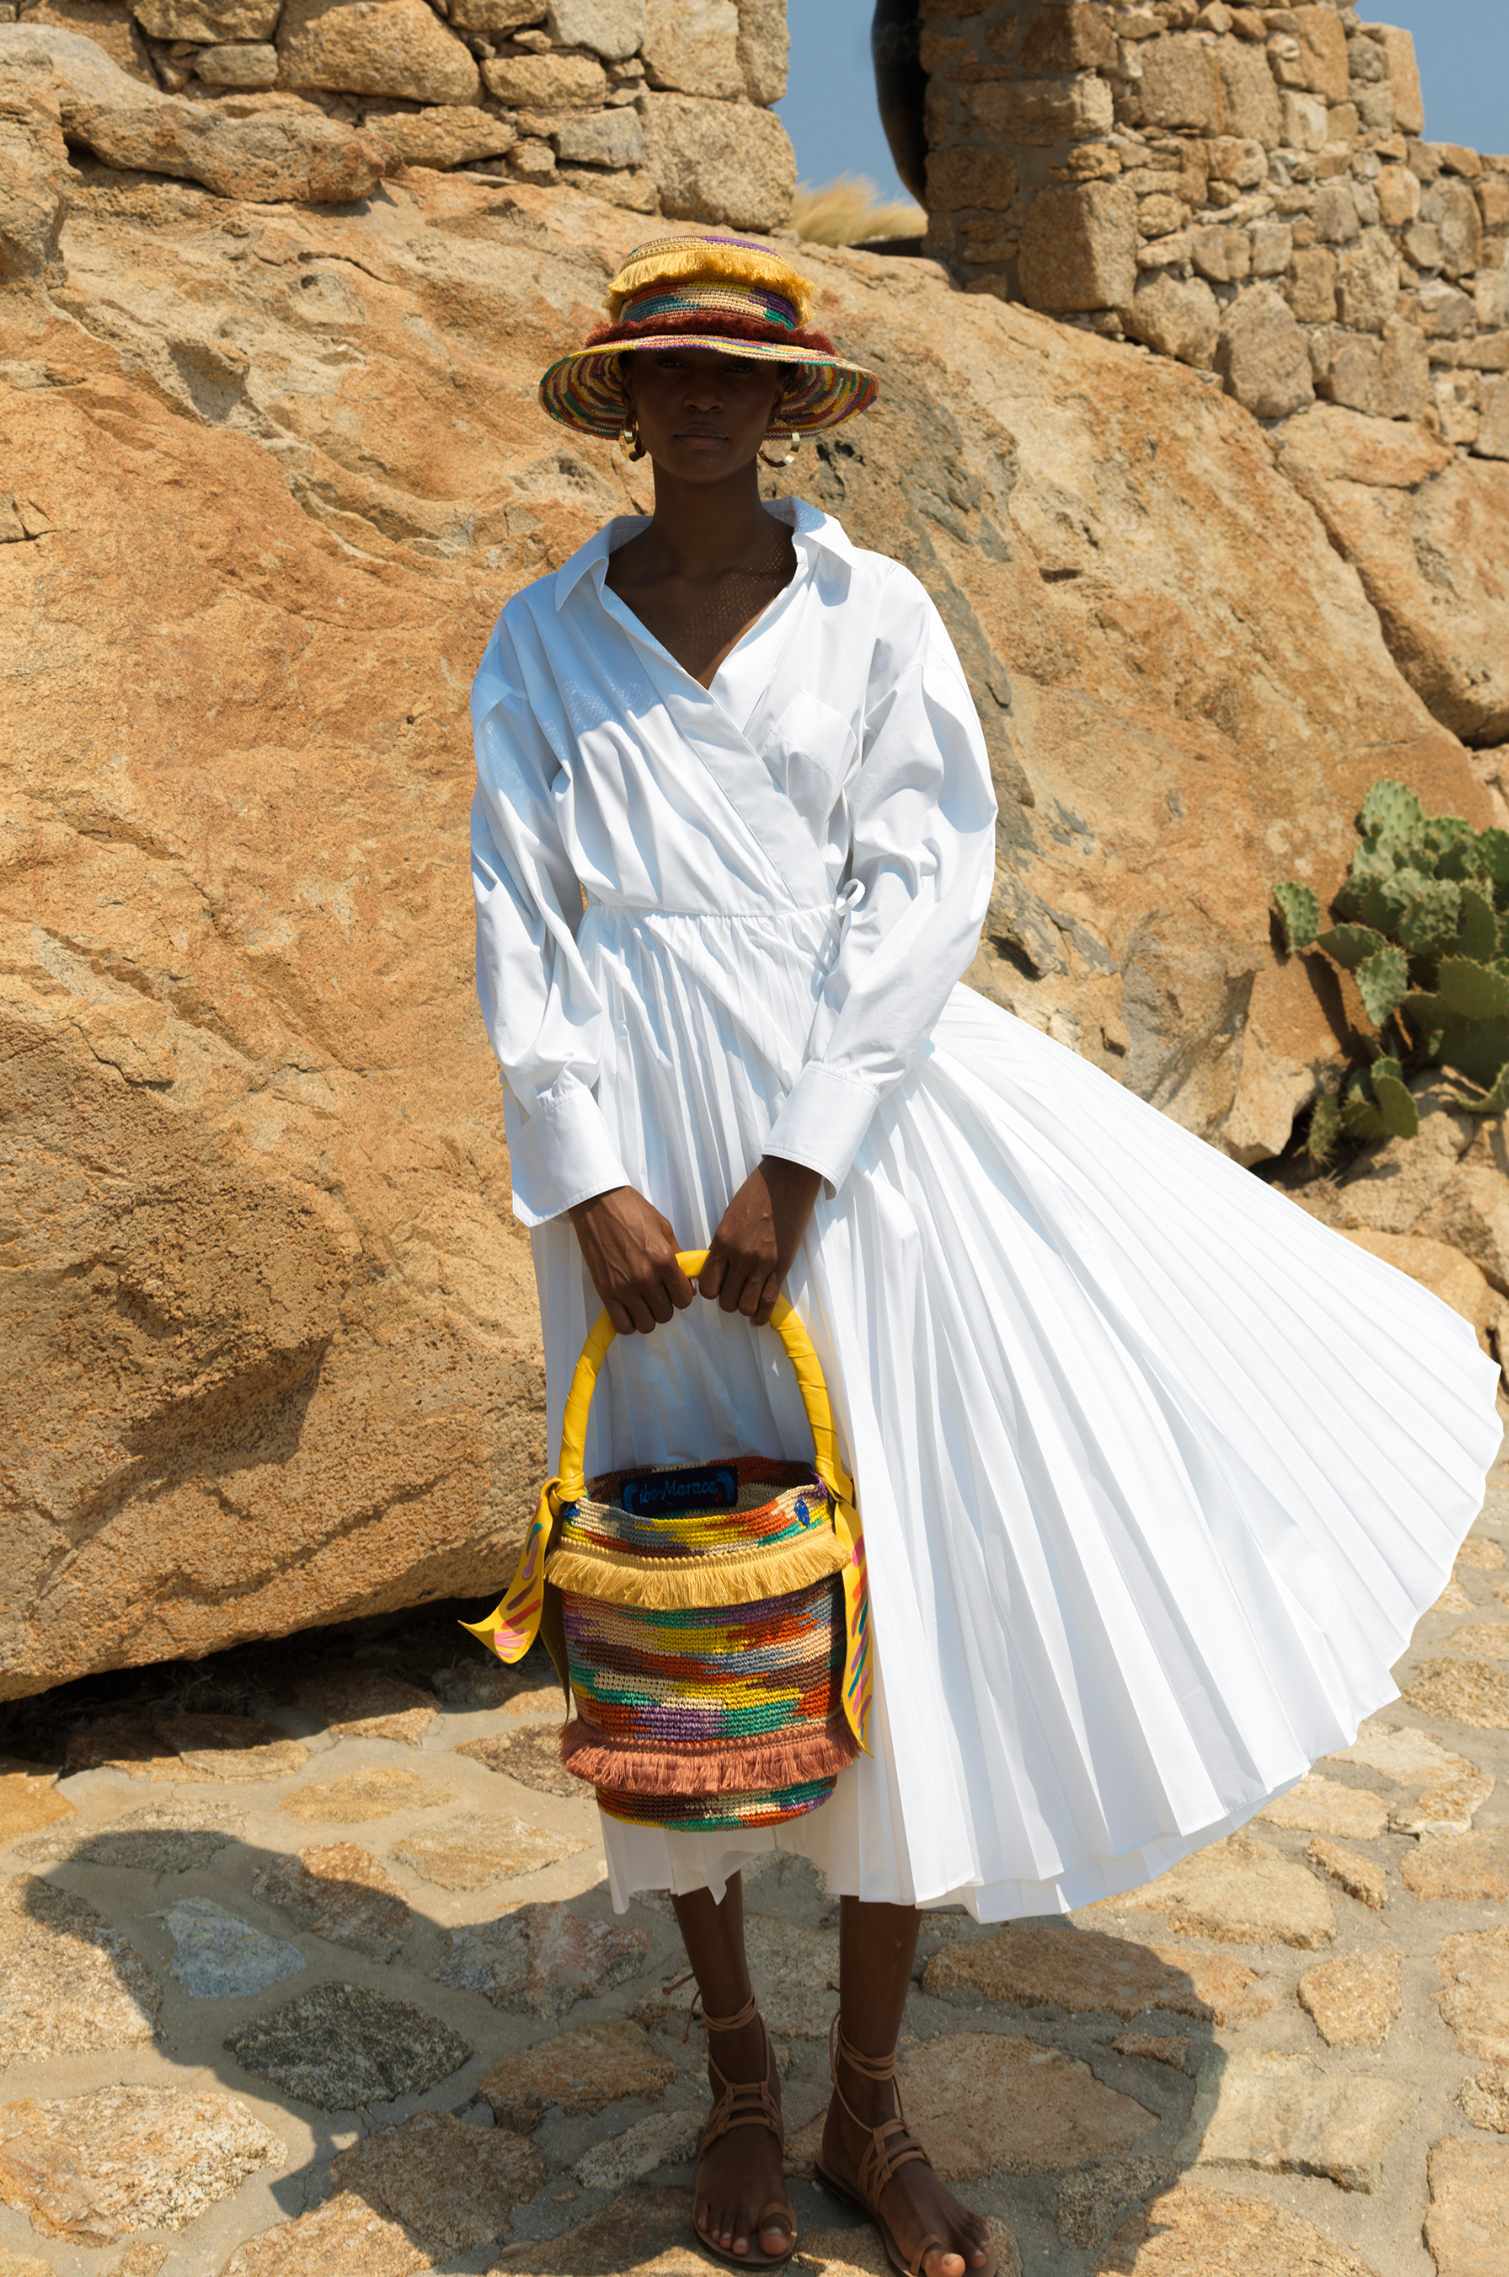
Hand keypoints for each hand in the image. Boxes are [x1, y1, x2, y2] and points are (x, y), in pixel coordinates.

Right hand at [568, 1185, 695, 1334]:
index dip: (681, 1295)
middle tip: (657, 1292)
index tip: (674, 1288)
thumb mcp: (665, 1229)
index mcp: (664, 1261)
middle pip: (665, 1314)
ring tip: (642, 1301)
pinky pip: (622, 1325)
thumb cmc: (633, 1212)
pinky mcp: (605, 1292)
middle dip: (665, 1305)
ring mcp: (624, 1288)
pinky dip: (628, 1322)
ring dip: (647, 1315)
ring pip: (646, 1324)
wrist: (598, 1204)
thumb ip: (677, 1258)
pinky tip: (628, 1309)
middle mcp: (646, 1278)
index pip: (684, 1299)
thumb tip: (685, 1283)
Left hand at [700, 1155, 823, 1326]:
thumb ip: (722, 1245)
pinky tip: (759, 1318)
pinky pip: (770, 1301)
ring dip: (745, 1307)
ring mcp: (762, 1263)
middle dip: (728, 1301)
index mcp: (722, 1242)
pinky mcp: (782, 1266)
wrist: (787, 1181)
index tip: (717, 1286)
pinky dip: (762, 1314)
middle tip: (734, 1293)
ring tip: (747, 1301)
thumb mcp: (728, 1218)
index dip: (711, 1291)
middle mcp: (739, 1256)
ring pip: (746, 1305)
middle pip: (726, 1300)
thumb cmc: (756, 1194)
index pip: (707, 1285)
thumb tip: (718, 1269)